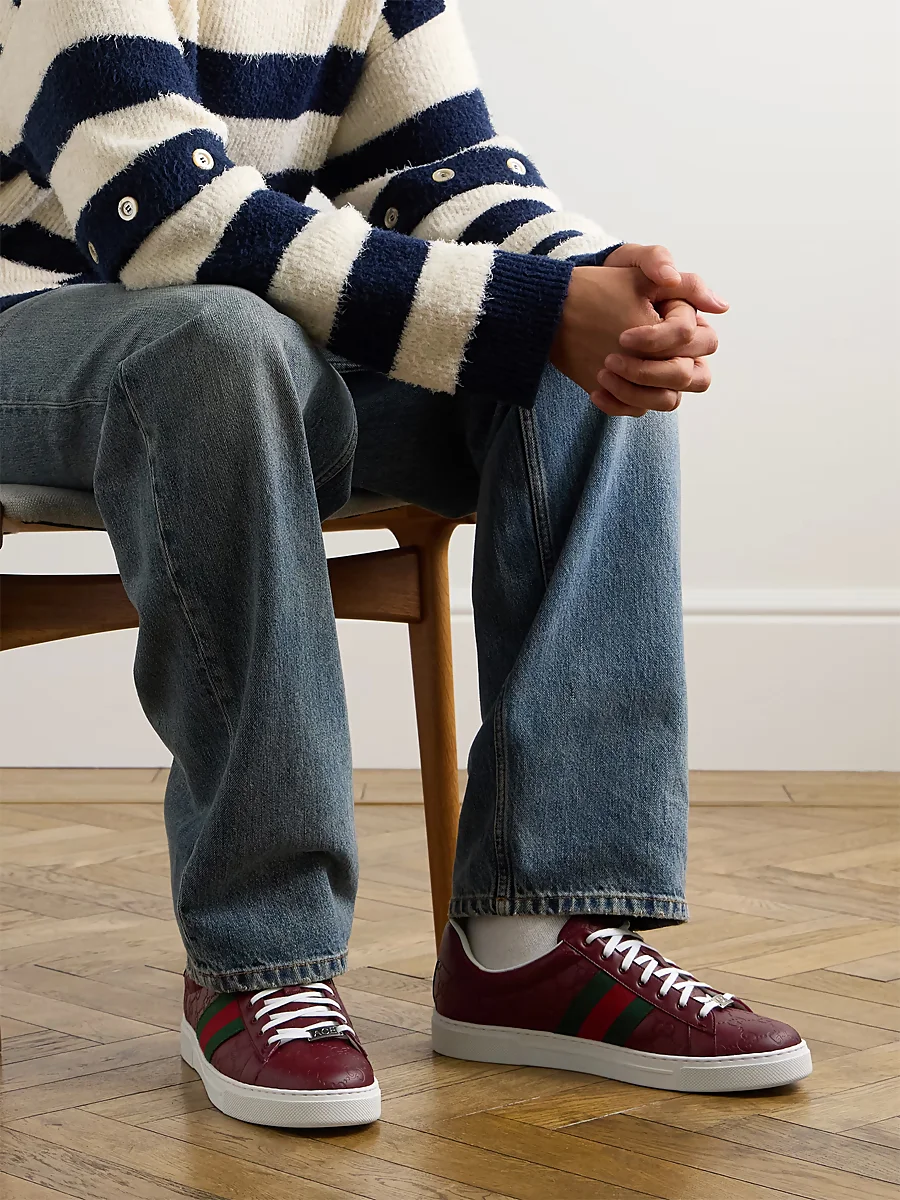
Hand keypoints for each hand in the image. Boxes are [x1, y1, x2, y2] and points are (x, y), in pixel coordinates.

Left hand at [597, 243, 726, 416]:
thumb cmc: (608, 281)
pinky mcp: (641, 392)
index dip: (659, 341)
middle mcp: (682, 351)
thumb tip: (717, 303)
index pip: (693, 339)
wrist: (571, 306)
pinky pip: (642, 410)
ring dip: (635, 392)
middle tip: (611, 360)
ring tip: (602, 375)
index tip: (623, 336)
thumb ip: (664, 265)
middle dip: (650, 371)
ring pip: (669, 399)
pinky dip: (618, 404)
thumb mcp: (633, 262)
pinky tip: (595, 392)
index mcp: (687, 320)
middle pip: (691, 376)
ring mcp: (662, 375)